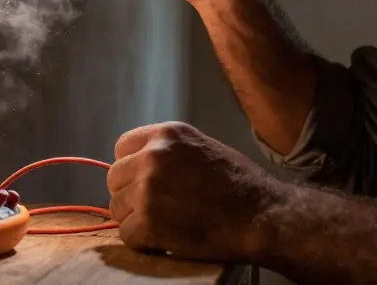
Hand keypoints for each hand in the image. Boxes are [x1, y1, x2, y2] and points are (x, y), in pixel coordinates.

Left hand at [107, 122, 287, 262]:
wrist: (261, 215)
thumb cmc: (239, 184)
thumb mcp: (201, 148)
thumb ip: (169, 153)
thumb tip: (141, 165)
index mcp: (166, 134)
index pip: (122, 148)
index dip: (131, 169)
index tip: (143, 183)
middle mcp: (152, 156)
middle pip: (115, 178)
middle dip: (129, 195)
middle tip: (154, 209)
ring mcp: (148, 189)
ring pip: (117, 208)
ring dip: (135, 220)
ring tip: (163, 225)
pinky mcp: (148, 222)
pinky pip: (127, 234)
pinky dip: (143, 243)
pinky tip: (163, 241)